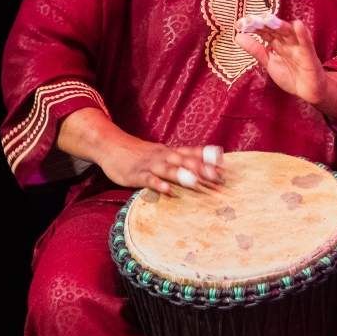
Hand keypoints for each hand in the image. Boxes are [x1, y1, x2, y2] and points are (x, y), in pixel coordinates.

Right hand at [100, 139, 223, 194]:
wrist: (111, 145)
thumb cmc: (140, 153)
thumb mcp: (162, 153)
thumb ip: (179, 160)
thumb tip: (202, 169)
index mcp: (171, 152)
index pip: (193, 154)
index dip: (209, 159)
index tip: (225, 166)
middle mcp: (164, 156)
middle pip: (185, 161)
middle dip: (202, 169)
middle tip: (218, 177)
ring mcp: (150, 164)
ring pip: (169, 169)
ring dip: (183, 175)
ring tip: (197, 182)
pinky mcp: (136, 174)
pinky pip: (149, 179)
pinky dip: (159, 184)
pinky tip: (168, 190)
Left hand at [236, 15, 329, 105]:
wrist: (308, 91)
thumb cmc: (292, 75)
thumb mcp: (269, 63)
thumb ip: (256, 50)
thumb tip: (238, 37)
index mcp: (278, 43)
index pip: (265, 31)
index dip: (254, 27)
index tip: (240, 24)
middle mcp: (288, 42)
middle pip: (275, 30)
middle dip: (264, 24)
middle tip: (251, 20)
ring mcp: (299, 48)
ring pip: (290, 33)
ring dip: (280, 25)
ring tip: (269, 19)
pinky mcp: (310, 56)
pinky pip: (307, 44)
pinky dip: (303, 35)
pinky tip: (298, 25)